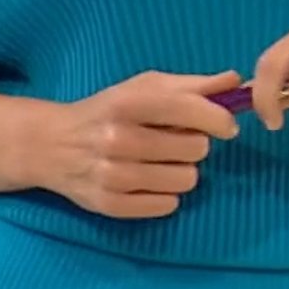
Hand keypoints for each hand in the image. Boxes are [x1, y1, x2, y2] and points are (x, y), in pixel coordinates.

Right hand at [28, 69, 241, 218]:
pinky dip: (165, 194)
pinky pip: (167, 205)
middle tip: (175, 141)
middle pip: (196, 149)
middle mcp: (118, 139)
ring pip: (186, 180)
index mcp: (129, 103)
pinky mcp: (109, 205)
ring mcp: (112, 175)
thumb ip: (192, 85)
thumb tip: (236, 82)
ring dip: (181, 171)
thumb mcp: (143, 88)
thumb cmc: (107, 111)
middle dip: (194, 144)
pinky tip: (148, 181)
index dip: (219, 119)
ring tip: (160, 162)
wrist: (51, 145)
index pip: (191, 111)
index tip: (225, 125)